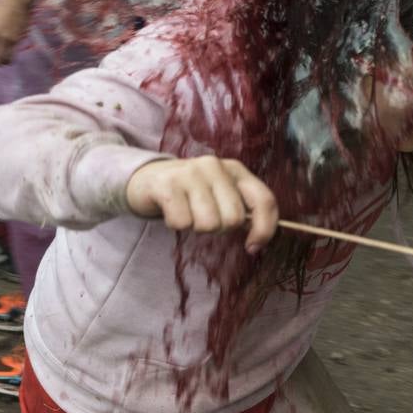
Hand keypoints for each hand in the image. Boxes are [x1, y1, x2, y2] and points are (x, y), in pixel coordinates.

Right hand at [125, 156, 277, 251]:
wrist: (148, 178)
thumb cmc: (192, 193)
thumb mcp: (221, 194)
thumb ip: (242, 209)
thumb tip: (257, 242)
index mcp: (235, 169)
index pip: (264, 201)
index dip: (264, 229)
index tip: (252, 247)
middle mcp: (214, 165)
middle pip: (233, 218)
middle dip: (219, 228)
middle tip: (204, 217)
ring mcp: (190, 172)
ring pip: (208, 223)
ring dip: (196, 227)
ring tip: (187, 212)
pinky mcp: (167, 183)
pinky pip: (182, 222)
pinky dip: (176, 224)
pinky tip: (172, 211)